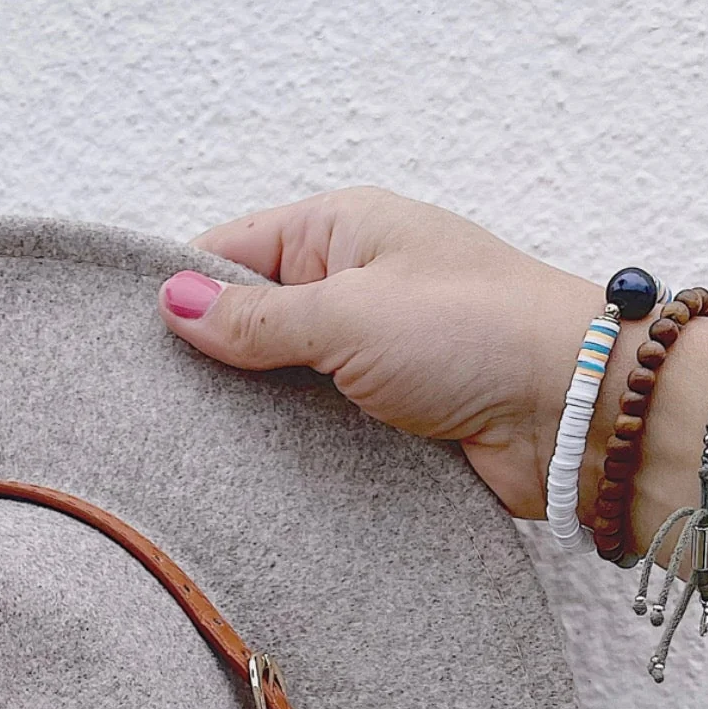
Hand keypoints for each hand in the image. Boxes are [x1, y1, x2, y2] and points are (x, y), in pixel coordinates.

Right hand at [158, 186, 605, 519]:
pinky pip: (325, 432)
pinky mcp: (395, 420)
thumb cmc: (475, 333)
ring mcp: (377, 356)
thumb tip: (172, 303)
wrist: (576, 413)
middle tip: (152, 410)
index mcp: (343, 231)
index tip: (131, 343)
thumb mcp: (346, 314)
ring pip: (286, 384)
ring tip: (191, 450)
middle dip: (213, 361)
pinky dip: (296, 452)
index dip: (183, 291)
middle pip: (255, 321)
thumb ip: (256, 319)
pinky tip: (252, 477)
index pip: (235, 250)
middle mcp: (358, 287)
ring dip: (255, 415)